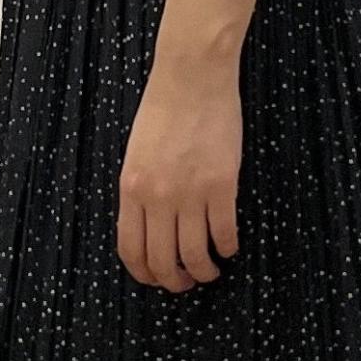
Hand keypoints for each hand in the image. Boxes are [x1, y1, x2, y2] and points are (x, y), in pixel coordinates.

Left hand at [117, 52, 241, 291]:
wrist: (192, 76)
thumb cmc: (163, 109)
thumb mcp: (136, 154)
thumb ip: (139, 192)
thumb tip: (151, 228)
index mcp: (131, 189)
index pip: (131, 249)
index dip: (144, 274)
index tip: (157, 278)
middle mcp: (157, 197)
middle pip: (163, 260)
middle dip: (175, 281)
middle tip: (186, 283)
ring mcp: (190, 192)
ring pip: (195, 254)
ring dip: (204, 271)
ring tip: (211, 271)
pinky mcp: (221, 184)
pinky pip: (224, 231)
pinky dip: (228, 247)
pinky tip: (230, 246)